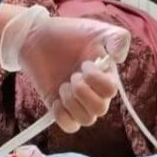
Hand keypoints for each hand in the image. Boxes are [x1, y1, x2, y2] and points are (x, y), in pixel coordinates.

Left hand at [0, 6, 125, 132]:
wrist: (36, 37)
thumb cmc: (68, 33)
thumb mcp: (96, 30)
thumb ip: (117, 38)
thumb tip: (119, 57)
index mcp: (105, 76)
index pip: (111, 91)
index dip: (97, 80)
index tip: (85, 63)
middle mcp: (93, 92)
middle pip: (100, 110)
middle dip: (83, 91)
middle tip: (72, 75)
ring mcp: (75, 101)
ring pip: (86, 120)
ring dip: (72, 102)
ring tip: (63, 86)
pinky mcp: (58, 106)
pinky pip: (69, 126)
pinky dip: (63, 115)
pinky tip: (56, 99)